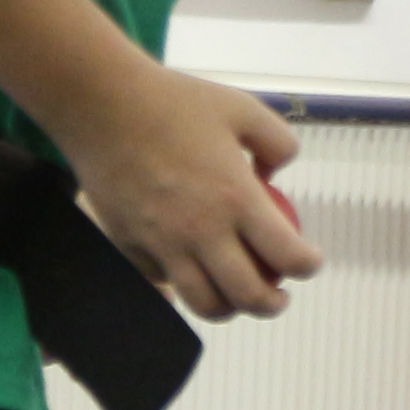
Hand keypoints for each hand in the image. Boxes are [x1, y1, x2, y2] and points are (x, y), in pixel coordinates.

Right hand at [66, 62, 319, 318]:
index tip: (309, 262)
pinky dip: (181, 284)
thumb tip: (276, 179)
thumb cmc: (174, 102)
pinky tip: (191, 269)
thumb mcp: (243, 109)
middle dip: (273, 304)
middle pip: (248, 296)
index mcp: (237, 199)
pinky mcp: (129, 245)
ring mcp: (162, 243)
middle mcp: (201, 231)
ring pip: (203, 303)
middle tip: (278, 296)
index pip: (287, 256)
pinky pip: (162, 281)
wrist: (101, 104)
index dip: (307, 266)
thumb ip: (277, 144)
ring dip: (229, 307)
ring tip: (236, 296)